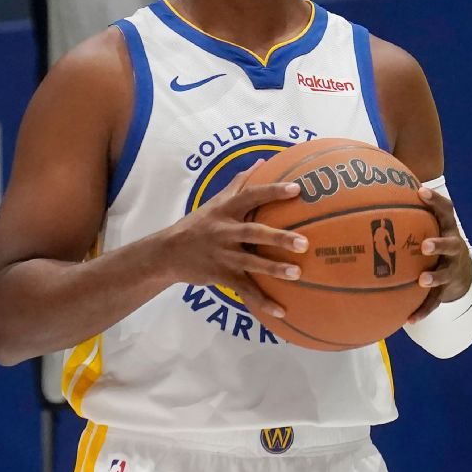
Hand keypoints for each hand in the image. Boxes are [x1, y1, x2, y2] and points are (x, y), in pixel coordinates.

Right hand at [156, 160, 308, 318]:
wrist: (167, 253)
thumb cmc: (197, 224)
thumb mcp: (215, 201)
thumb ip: (239, 182)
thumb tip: (261, 160)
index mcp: (225, 210)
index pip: (251, 196)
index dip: (273, 192)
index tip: (297, 189)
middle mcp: (225, 231)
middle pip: (254, 232)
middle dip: (279, 237)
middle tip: (305, 242)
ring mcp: (223, 254)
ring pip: (251, 262)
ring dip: (274, 269)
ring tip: (297, 273)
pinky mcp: (221, 275)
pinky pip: (245, 289)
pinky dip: (262, 301)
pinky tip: (281, 310)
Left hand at [407, 185, 471, 323]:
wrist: (462, 271)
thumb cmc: (435, 239)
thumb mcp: (429, 223)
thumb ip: (408, 208)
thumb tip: (376, 187)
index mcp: (447, 228)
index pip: (446, 211)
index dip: (435, 201)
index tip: (420, 192)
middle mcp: (453, 248)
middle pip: (450, 244)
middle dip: (438, 244)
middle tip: (425, 245)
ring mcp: (451, 269)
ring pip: (444, 274)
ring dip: (434, 277)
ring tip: (421, 280)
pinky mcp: (445, 290)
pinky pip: (434, 302)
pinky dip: (422, 311)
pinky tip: (408, 319)